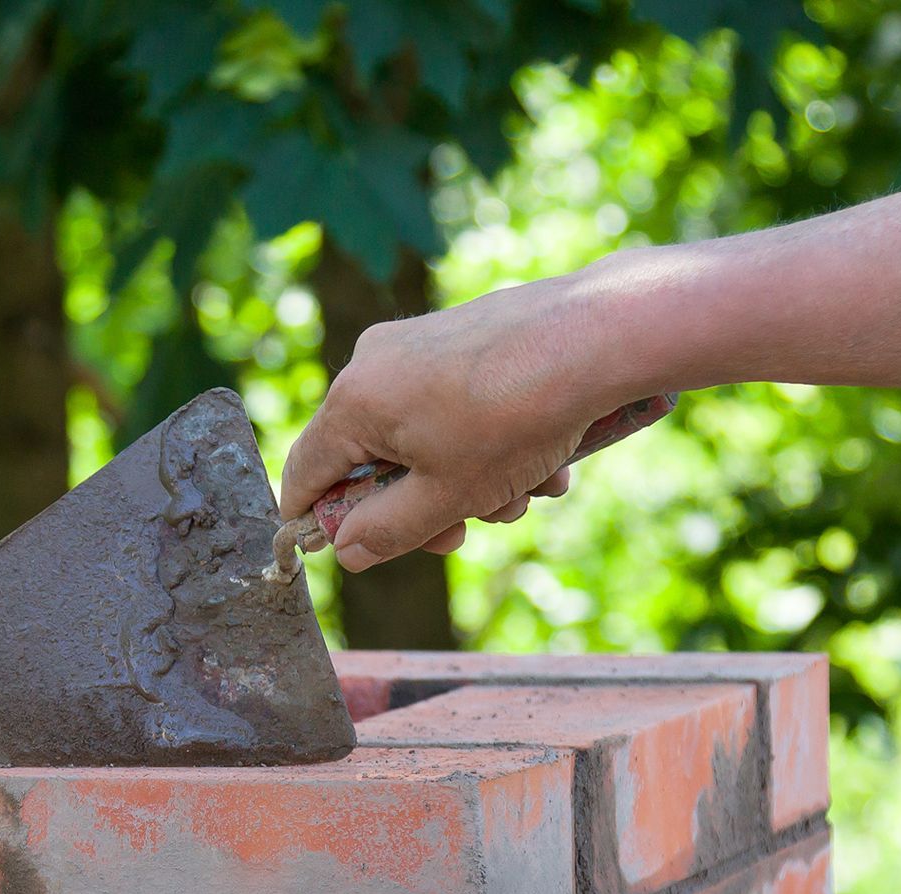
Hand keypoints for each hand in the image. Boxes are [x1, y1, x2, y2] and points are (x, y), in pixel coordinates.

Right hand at [279, 265, 647, 571]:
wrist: (594, 338)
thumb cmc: (512, 419)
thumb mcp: (445, 497)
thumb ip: (385, 531)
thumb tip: (347, 550)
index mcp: (354, 402)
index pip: (306, 472)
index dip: (315, 520)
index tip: (344, 549)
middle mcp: (376, 363)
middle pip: (374, 461)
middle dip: (423, 507)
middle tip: (465, 532)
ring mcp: (420, 344)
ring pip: (425, 439)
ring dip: (471, 482)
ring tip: (526, 491)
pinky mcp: (463, 337)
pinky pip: (458, 408)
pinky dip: (492, 443)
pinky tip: (545, 459)